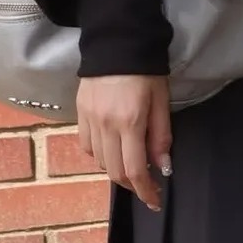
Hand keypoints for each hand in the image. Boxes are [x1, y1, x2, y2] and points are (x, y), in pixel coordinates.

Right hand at [77, 75, 171, 210]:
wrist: (117, 41)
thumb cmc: (146, 69)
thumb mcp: (162, 99)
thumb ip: (161, 135)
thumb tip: (162, 167)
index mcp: (130, 121)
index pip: (135, 169)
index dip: (145, 191)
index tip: (155, 201)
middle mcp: (105, 125)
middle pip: (115, 171)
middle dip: (132, 184)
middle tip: (146, 184)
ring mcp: (89, 120)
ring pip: (100, 161)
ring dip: (117, 169)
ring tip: (132, 163)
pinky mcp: (79, 114)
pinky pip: (87, 146)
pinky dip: (100, 155)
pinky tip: (112, 147)